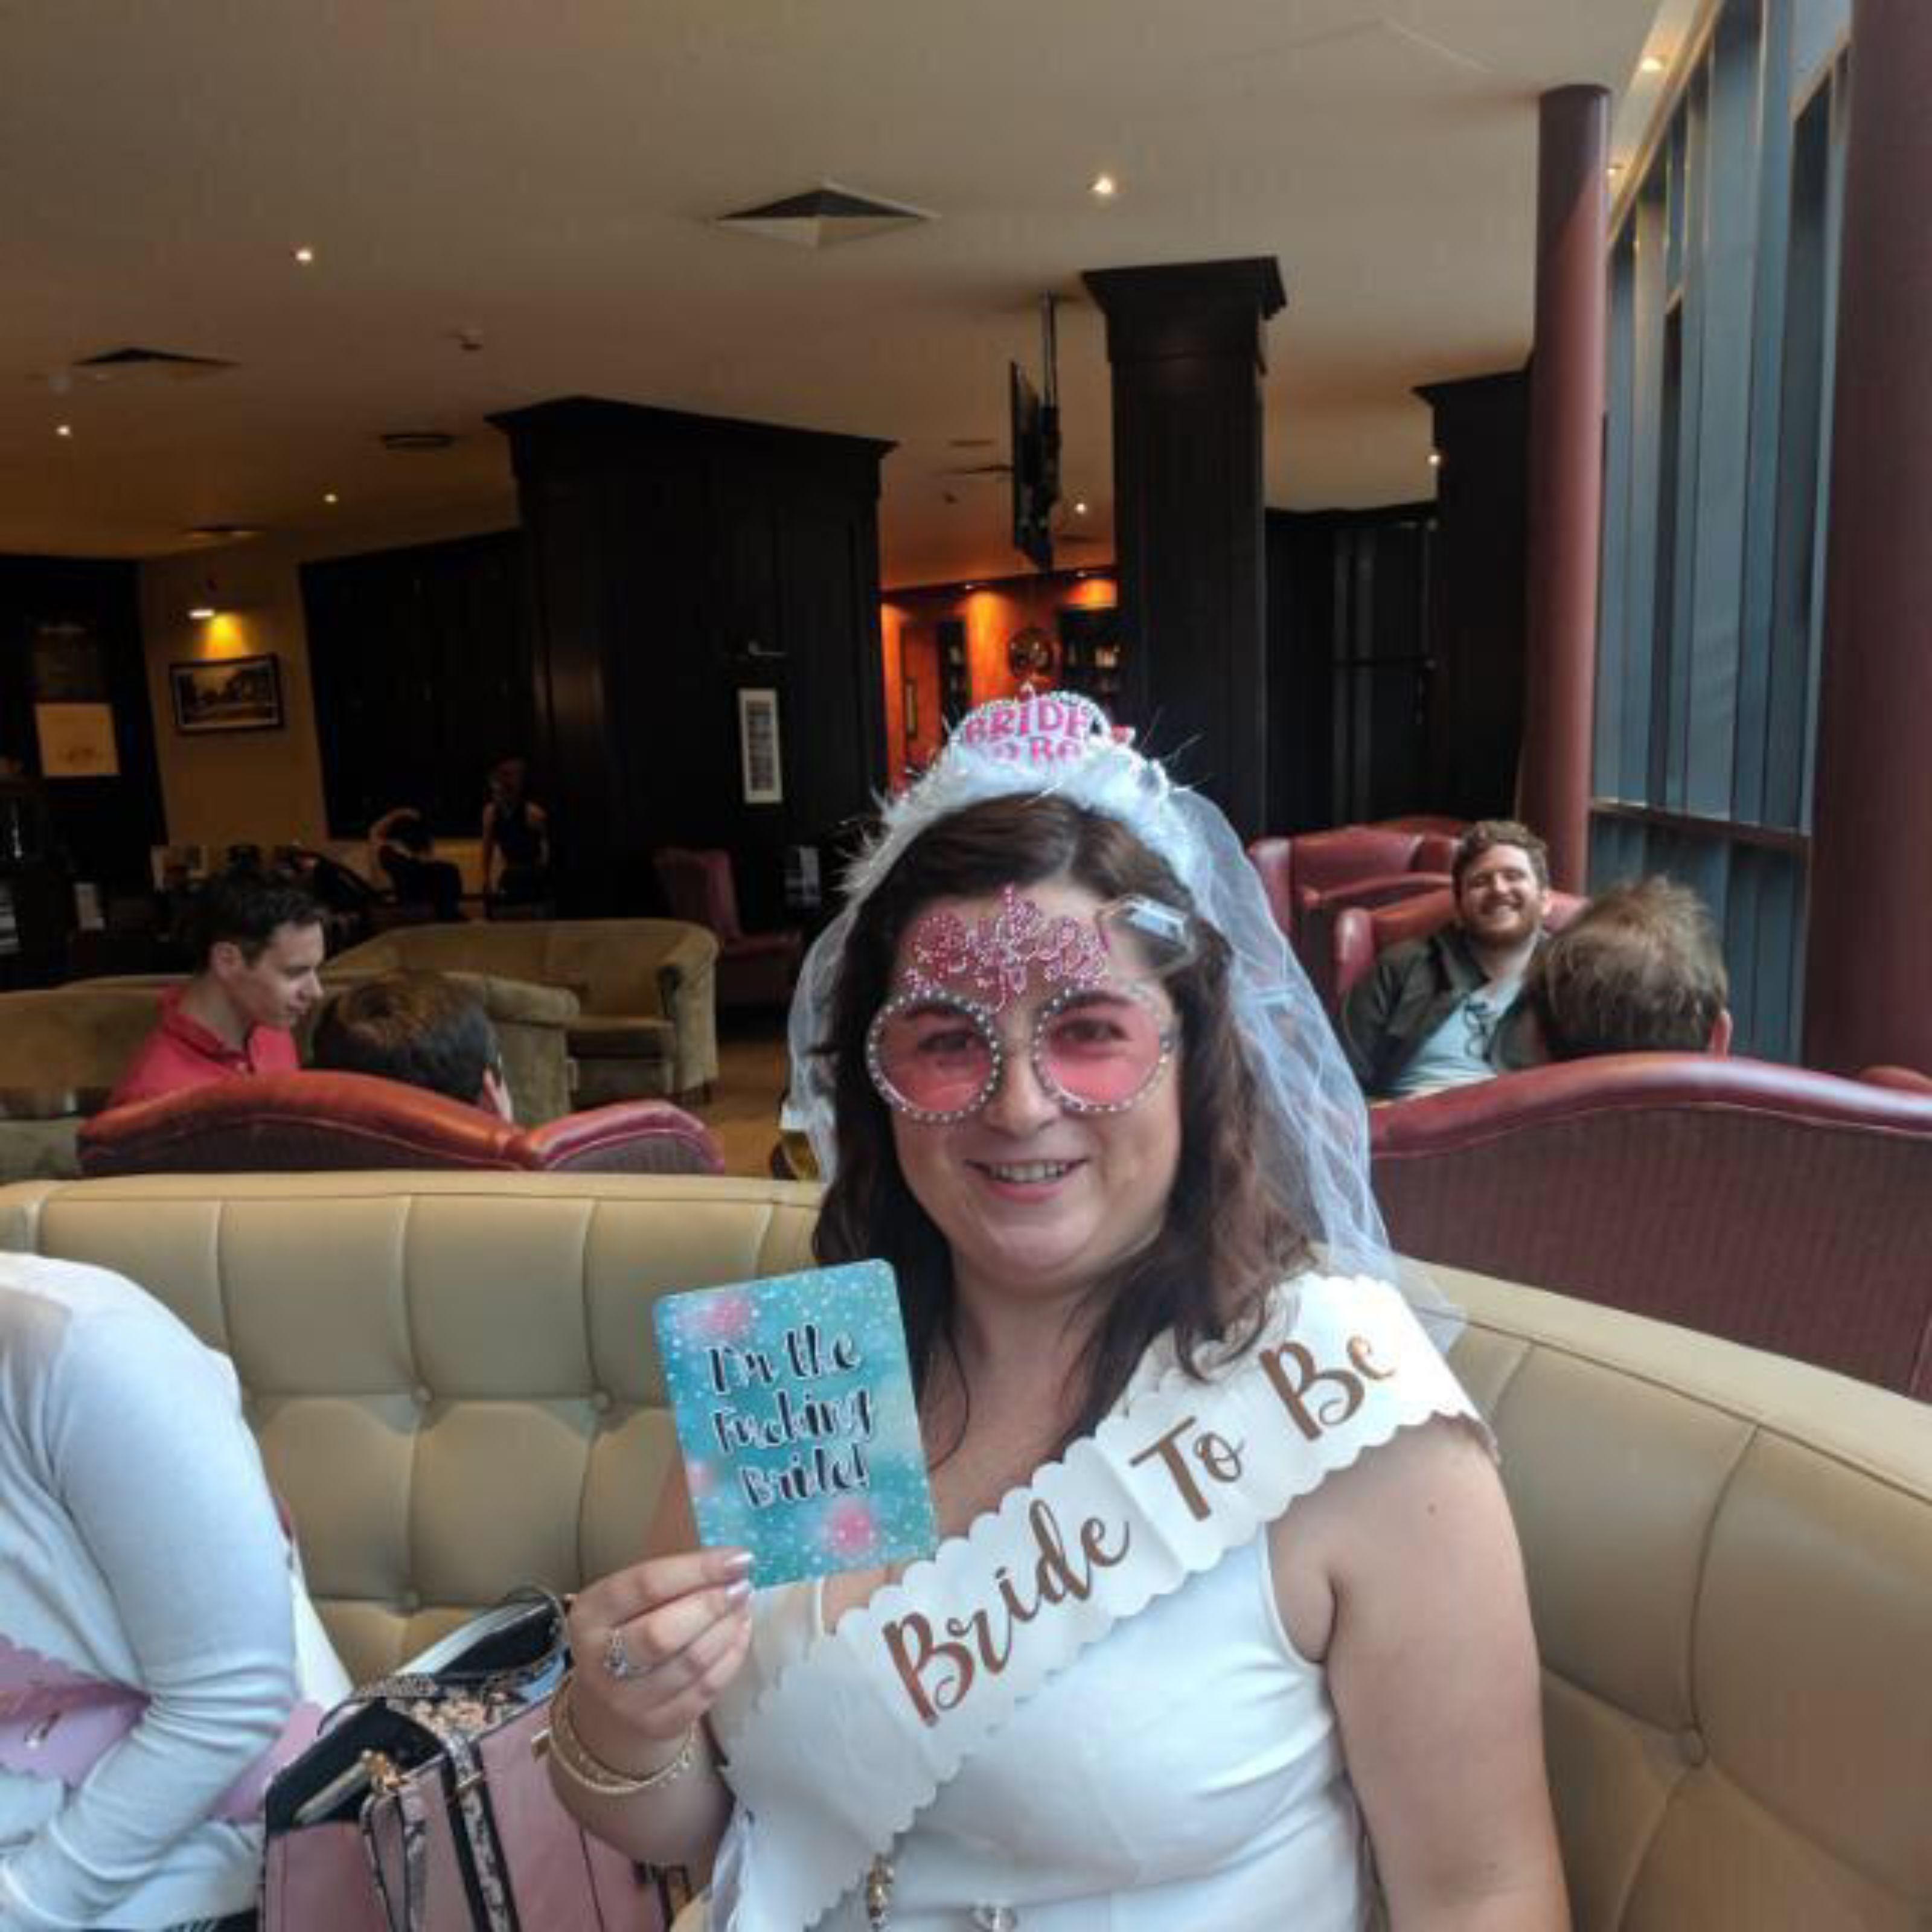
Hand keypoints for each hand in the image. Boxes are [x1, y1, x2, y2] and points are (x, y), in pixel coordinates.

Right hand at [564, 1547, 753, 1772]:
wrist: (610, 1705)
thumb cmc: (628, 1631)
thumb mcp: (628, 1601)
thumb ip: (670, 1581)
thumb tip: (732, 1563)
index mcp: (589, 1615)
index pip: (646, 1585)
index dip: (698, 1569)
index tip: (739, 1558)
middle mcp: (599, 1661)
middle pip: (663, 1632)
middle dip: (712, 1605)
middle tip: (741, 1586)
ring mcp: (627, 1701)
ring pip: (690, 1663)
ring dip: (727, 1629)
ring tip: (742, 1606)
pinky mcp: (658, 1725)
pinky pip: (706, 1689)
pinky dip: (731, 1656)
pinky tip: (739, 1634)